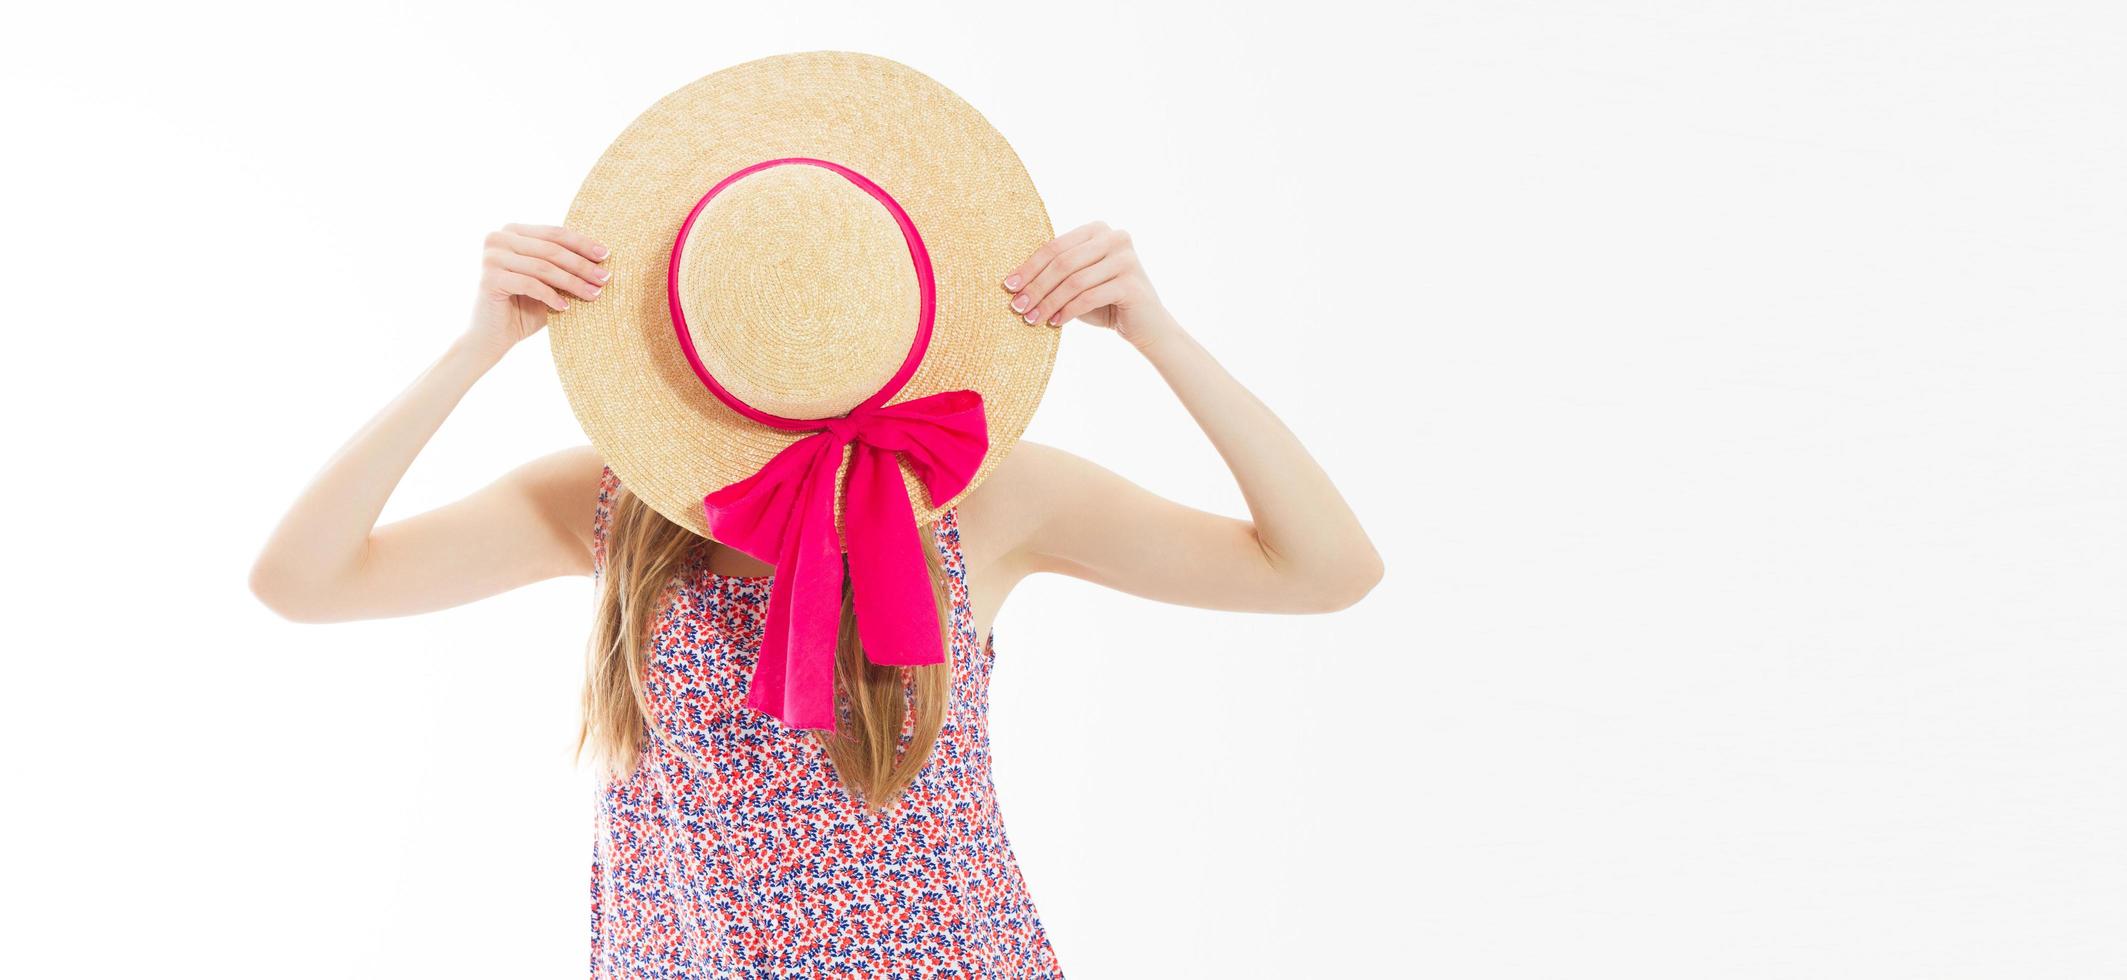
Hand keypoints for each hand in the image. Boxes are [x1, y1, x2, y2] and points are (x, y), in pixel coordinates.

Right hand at [463, 223, 609, 353]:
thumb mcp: (549, 282)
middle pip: (550, 249)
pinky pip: (530, 285)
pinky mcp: (489, 279)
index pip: (554, 233)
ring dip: (572, 282)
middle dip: (581, 265)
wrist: (493, 336)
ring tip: (593, 294)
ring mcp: (491, 257)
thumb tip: (604, 255)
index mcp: (513, 231)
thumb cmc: (524, 308)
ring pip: (543, 267)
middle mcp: (498, 238)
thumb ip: (566, 266)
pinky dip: (551, 296)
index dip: (582, 243)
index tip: (606, 255)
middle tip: (605, 278)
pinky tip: (566, 307)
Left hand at [1001, 221, 1172, 348]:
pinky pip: (1089, 297)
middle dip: (1036, 286)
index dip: (1029, 267)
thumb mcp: (1077, 283)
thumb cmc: (1105, 304)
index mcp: (1098, 229)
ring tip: (1032, 319)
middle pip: (1063, 262)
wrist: (1147, 326)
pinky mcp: (1132, 283)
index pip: (1055, 246)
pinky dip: (1068, 311)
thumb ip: (1055, 274)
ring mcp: (1126, 258)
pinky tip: (1055, 323)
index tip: (1008, 286)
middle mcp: (1115, 237)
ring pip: (1074, 281)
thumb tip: (1012, 281)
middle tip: (1017, 307)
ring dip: (1049, 302)